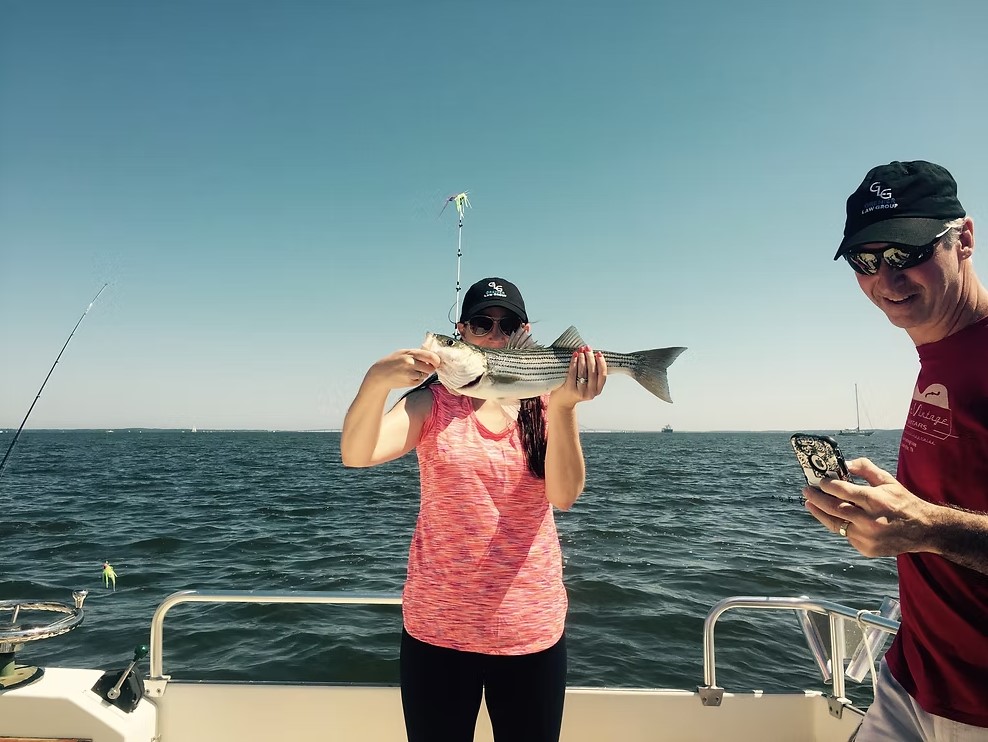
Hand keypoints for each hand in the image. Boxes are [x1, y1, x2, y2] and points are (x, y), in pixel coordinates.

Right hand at [365, 348, 439, 389]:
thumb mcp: (403, 353)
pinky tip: (408, 377)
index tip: (436, 362)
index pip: (431, 356)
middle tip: (425, 368)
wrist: (380, 374)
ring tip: (412, 372)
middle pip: (431, 368)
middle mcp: (410, 363)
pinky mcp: (409, 382)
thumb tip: (433, 356)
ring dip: (422, 374)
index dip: (436, 360)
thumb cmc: (393, 362)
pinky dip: (416, 380)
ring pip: (425, 375)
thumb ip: (417, 354)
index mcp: (410, 353)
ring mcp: (410, 373)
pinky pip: (419, 381)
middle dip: (430, 369)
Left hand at [550, 346, 606, 408]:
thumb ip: (592, 374)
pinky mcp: (570, 389)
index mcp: (597, 390)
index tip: (599, 353)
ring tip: (581, 350)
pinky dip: (574, 362)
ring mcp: (580, 391)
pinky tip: (574, 356)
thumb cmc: (575, 390)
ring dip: (582, 359)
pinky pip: (573, 372)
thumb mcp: (587, 385)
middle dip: (590, 357)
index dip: (601, 363)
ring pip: (583, 371)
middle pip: (593, 372)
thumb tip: (593, 354)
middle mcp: (590, 392)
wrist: (562, 402)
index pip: (602, 375)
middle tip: (588, 349)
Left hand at [802, 457, 934, 556]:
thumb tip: (844, 463)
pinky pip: (846, 535)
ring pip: (835, 524)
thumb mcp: (887, 480)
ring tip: (810, 503)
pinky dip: (838, 524)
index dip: (827, 485)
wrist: (924, 530)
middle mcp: (870, 520)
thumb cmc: (903, 502)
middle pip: (834, 508)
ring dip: (819, 513)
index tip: (819, 480)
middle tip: (806, 490)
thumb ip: (865, 468)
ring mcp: (867, 537)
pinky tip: (832, 516)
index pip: (843, 491)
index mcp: (876, 500)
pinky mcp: (866, 549)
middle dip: (817, 498)